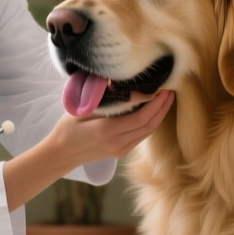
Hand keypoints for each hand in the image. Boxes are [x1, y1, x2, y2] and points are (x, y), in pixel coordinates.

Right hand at [3, 90, 174, 211]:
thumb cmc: (68, 128)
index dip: (155, 103)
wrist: (62, 153)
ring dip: (159, 116)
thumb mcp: (82, 109)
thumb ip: (103, 99)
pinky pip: (141, 136)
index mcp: (107, 130)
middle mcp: (118, 142)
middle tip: (171, 91)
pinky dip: (150, 123)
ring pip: (147, 132)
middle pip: (149, 125)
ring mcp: (121, 149)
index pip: (140, 117)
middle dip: (162, 108)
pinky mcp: (121, 152)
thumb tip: (119, 81)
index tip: (162, 88)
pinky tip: (154, 111)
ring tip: (166, 99)